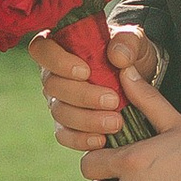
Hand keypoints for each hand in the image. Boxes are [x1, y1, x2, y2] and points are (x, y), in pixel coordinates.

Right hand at [34, 21, 159, 154]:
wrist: (139, 79)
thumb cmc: (128, 54)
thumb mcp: (134, 40)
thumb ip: (128, 41)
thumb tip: (118, 56)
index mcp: (61, 46)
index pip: (41, 49)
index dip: (57, 61)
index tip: (85, 71)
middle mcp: (53, 74)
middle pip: (52, 86)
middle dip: (83, 96)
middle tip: (113, 100)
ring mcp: (58, 100)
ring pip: (59, 112)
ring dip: (87, 119)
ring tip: (115, 121)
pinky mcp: (67, 124)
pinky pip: (64, 135)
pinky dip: (81, 139)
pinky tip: (101, 139)